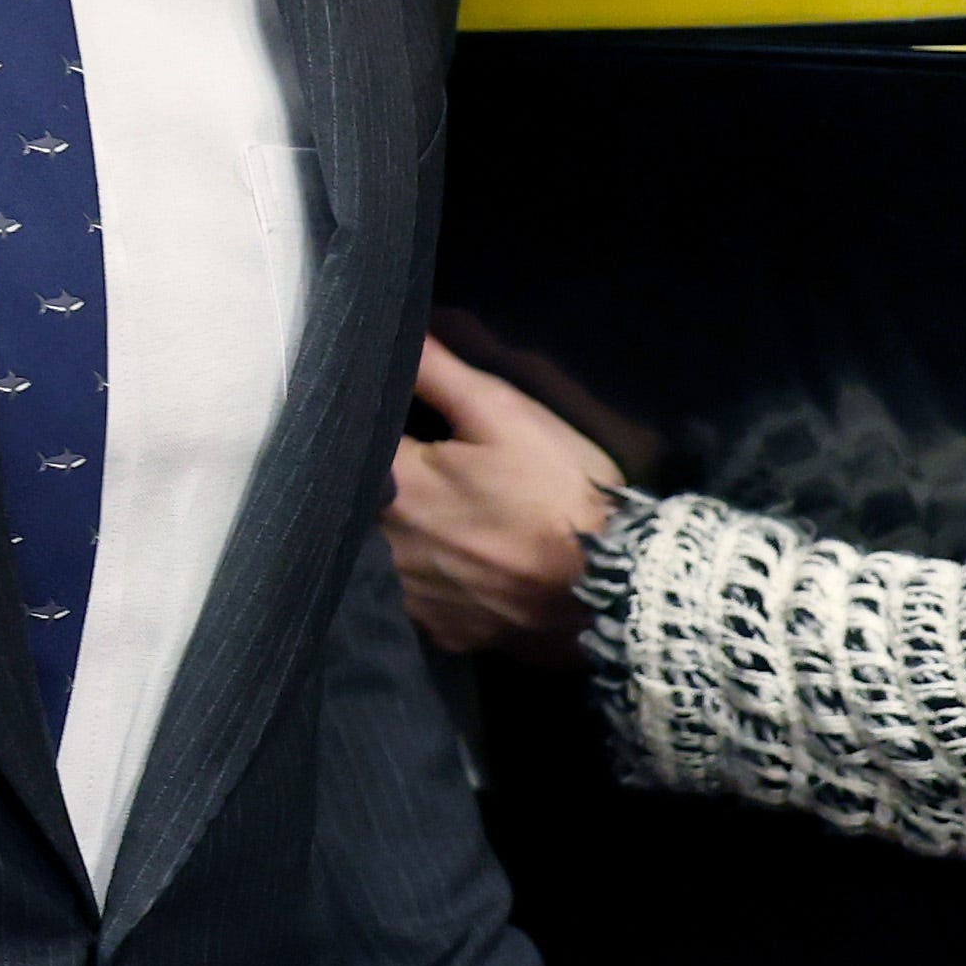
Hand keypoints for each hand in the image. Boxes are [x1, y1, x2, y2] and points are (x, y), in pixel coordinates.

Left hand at [387, 344, 619, 655]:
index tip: (375, 411)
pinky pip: (412, 597)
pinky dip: (424, 577)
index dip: (364, 424)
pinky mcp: (439, 631)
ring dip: (394, 532)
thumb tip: (395, 334)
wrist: (614, 589)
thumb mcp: (506, 414)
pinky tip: (453, 563)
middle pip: (359, 503)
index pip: (351, 443)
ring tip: (433, 516)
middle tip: (409, 464)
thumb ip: (439, 372)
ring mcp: (410, 596)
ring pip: (379, 553)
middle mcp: (385, 545)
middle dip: (375, 480)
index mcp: (396, 485)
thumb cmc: (560, 492)